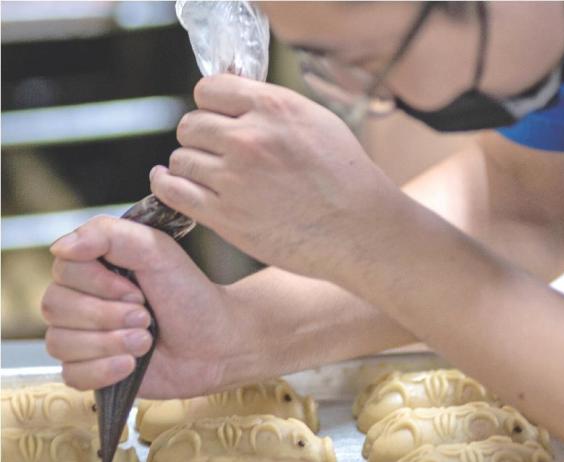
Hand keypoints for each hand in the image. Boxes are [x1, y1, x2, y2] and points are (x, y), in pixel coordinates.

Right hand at [43, 216, 258, 396]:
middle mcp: (82, 301)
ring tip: (146, 341)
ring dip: (110, 343)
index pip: (63, 270)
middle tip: (146, 317)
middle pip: (55, 307)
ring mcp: (84, 337)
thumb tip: (60, 247)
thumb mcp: (158, 251)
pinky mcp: (92, 371)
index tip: (138, 291)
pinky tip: (132, 365)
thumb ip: (110, 234)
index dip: (99, 284)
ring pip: (59, 343)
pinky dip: (103, 371)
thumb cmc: (191, 295)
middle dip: (108, 316)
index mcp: (94, 268)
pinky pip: (70, 375)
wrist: (217, 342)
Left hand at [149, 74, 398, 281]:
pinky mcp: (226, 217)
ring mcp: (235, 180)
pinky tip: (169, 182)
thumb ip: (272, 107)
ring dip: (188, 165)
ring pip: (180, 159)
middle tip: (212, 153)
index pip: (209, 90)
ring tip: (204, 175)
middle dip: (199, 137)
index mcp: (274, 108)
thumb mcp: (316, 122)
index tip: (216, 120)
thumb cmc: (347, 179)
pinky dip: (166, 185)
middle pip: (190, 125)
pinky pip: (174, 192)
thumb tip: (235, 99)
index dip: (210, 106)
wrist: (359, 231)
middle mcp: (249, 139)